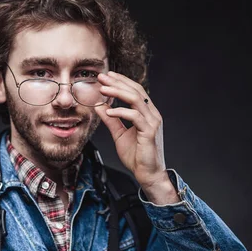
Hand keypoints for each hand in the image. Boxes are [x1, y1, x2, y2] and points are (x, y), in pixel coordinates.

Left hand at [95, 71, 166, 190]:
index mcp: (146, 113)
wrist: (147, 174)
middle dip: (117, 82)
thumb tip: (99, 106)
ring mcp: (152, 122)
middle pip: (136, 90)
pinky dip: (120, 112)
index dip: (121, 82)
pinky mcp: (149, 132)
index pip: (135, 91)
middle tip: (102, 77)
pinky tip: (108, 111)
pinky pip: (134, 117)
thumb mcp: (119, 134)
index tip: (106, 77)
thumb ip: (111, 120)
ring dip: (118, 92)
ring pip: (136, 99)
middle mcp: (152, 114)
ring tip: (103, 90)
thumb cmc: (136, 156)